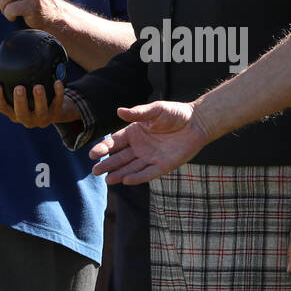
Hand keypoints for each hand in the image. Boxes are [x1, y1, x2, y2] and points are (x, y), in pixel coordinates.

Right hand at [0, 65, 76, 128]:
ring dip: (39, 99)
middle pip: (21, 112)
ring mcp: (42, 119)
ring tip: (38, 86)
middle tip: (19, 87)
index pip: (2, 107)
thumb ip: (7, 80)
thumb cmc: (31, 99)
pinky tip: (58, 82)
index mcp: (14, 112)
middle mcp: (27, 119)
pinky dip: (58, 94)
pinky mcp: (56, 114)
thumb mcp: (20, 92)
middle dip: (20, 101)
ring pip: (40, 111)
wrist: (56, 111)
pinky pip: (58, 104)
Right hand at [89, 100, 211, 183]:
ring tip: (107, 179)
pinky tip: (126, 180)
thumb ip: (138, 113)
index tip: (93, 154)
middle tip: (95, 171)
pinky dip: (137, 177)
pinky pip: (148, 173)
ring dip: (119, 173)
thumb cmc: (176, 113)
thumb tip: (119, 111)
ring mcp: (151, 157)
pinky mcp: (163, 165)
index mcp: (135, 132)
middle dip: (108, 164)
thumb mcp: (156, 110)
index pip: (115, 142)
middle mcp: (140, 147)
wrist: (198, 122)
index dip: (104, 148)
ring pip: (131, 168)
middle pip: (120, 158)